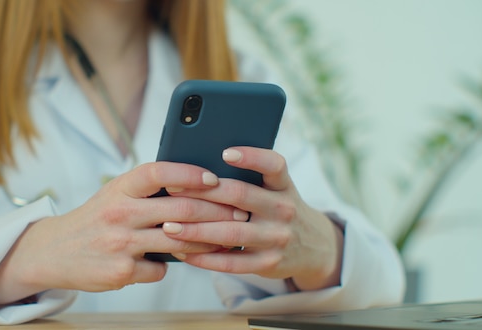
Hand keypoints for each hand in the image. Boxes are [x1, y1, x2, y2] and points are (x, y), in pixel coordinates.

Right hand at [0, 162, 246, 304]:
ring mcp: (120, 244)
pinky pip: (161, 269)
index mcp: (120, 188)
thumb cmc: (96, 218)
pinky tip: (172, 261)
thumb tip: (200, 185)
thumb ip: (149, 190)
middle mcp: (120, 213)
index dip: (189, 174)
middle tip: (240, 213)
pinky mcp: (121, 272)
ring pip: (179, 243)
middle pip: (181, 210)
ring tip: (227, 239)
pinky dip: (171, 265)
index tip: (214, 178)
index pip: (159, 172)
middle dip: (218, 212)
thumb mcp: (116, 194)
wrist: (54, 251)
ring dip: (208, 242)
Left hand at [160, 147, 343, 290]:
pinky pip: (231, 263)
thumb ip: (250, 178)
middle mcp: (283, 209)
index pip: (274, 165)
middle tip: (172, 190)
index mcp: (283, 185)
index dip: (251, 157)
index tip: (225, 152)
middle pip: (241, 196)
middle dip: (203, 193)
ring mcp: (277, 238)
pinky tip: (182, 251)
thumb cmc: (278, 208)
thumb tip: (197, 168)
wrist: (313, 246)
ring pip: (231, 233)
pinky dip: (203, 257)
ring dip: (196, 230)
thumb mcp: (276, 189)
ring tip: (169, 225)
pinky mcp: (268, 263)